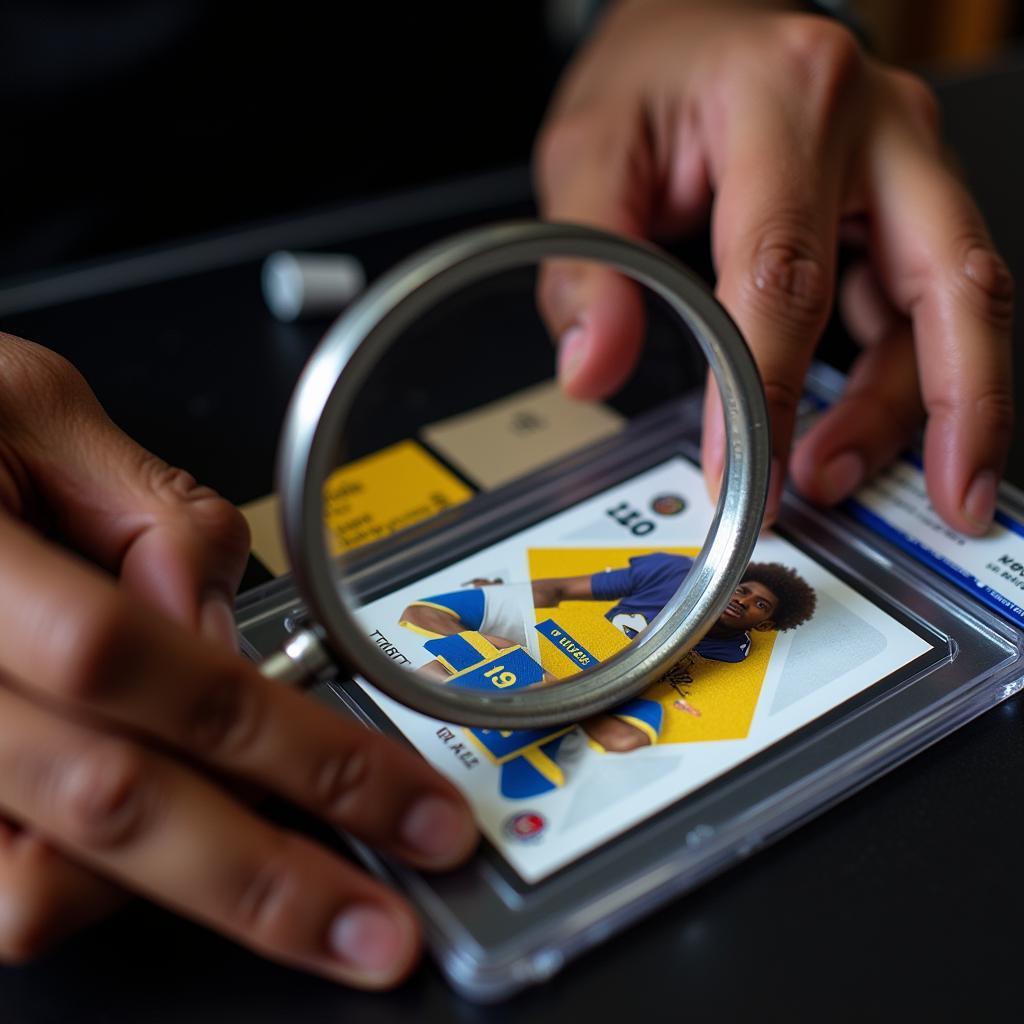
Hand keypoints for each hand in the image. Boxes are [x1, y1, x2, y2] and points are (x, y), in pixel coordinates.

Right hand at [0, 335, 477, 987]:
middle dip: (271, 883)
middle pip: (114, 807)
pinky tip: (147, 841)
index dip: (294, 748)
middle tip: (378, 929)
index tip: (401, 799)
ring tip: (260, 862)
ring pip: (34, 889)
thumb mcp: (30, 410)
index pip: (159, 674)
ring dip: (168, 883)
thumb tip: (219, 618)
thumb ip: (146, 511)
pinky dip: (85, 881)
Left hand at [535, 2, 1012, 532]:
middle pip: (953, 279)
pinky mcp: (905, 201)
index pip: (784, 271)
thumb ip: (585, 258)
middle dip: (959, 405)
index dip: (769, 390)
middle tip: (948, 500)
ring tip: (837, 475)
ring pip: (956, 301)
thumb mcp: (590, 148)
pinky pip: (927, 301)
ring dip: (918, 409)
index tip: (745, 472)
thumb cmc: (653, 74)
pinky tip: (857, 431)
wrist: (697, 21)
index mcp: (788, 99)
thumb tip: (592, 365)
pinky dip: (904, 378)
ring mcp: (905, 163)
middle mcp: (876, 125)